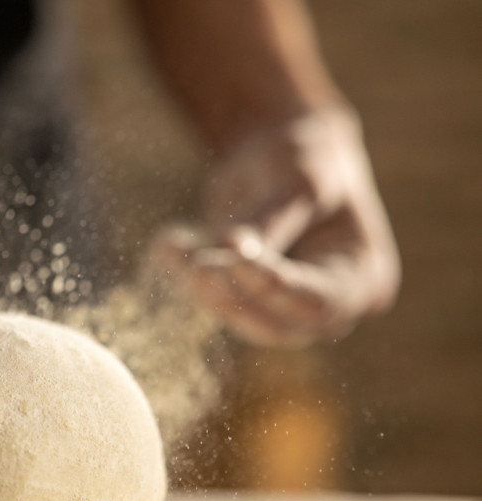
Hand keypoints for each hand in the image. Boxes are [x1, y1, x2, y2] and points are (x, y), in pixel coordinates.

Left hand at [151, 108, 399, 345]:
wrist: (278, 146)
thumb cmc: (304, 157)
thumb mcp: (298, 180)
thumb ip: (271, 219)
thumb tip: (231, 249)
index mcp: (362, 276)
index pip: (318, 302)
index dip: (274, 288)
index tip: (235, 260)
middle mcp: (325, 303)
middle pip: (277, 326)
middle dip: (233, 298)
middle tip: (195, 267)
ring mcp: (281, 305)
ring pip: (238, 317)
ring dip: (201, 288)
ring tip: (171, 244)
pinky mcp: (242, 295)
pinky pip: (212, 298)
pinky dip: (185, 275)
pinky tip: (167, 244)